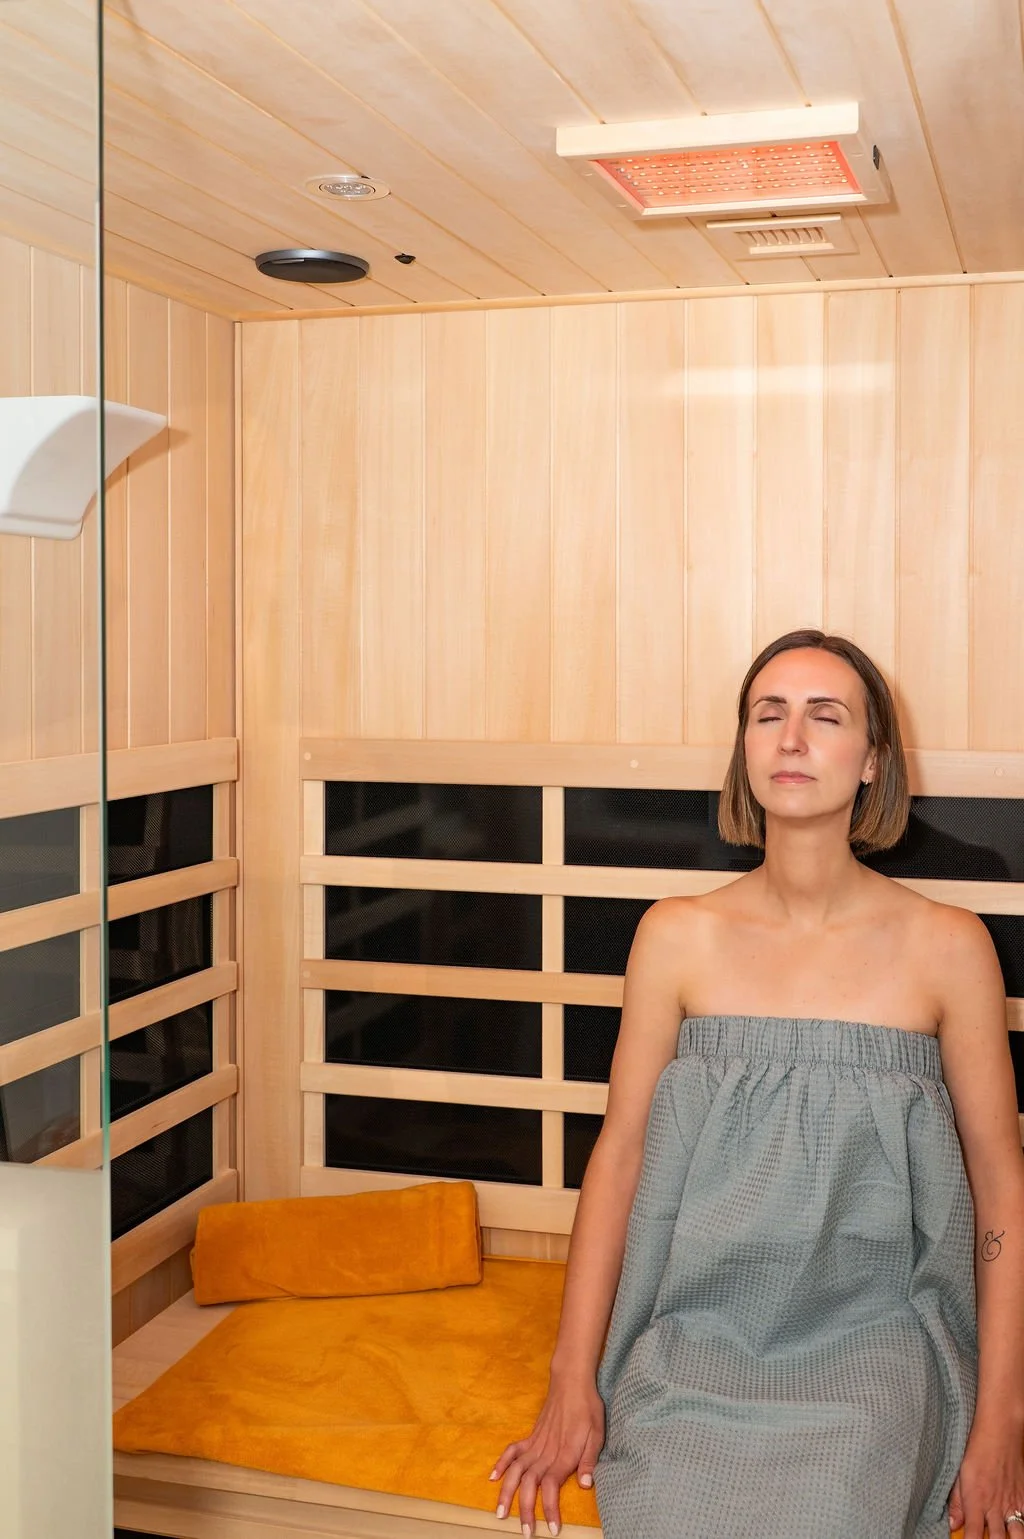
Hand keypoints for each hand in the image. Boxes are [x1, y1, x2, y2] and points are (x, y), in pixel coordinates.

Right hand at [488, 1378, 604, 1537]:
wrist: (571, 1381)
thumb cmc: (588, 1408)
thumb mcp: (598, 1433)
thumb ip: (590, 1460)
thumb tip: (586, 1486)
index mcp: (563, 1454)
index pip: (552, 1487)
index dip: (551, 1509)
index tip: (552, 1529)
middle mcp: (546, 1451)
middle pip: (530, 1484)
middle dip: (526, 1510)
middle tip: (525, 1533)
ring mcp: (535, 1443)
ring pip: (516, 1470)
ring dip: (507, 1492)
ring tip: (500, 1514)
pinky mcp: (531, 1436)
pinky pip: (512, 1450)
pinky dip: (501, 1463)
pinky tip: (493, 1478)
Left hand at [947, 1422, 1023, 1537]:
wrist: (1000, 1431)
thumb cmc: (977, 1449)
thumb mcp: (960, 1473)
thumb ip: (957, 1501)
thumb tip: (952, 1524)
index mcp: (976, 1502)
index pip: (973, 1535)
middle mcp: (995, 1507)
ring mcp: (1012, 1504)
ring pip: (1018, 1536)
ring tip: (1004, 1538)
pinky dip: (1023, 1525)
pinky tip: (1017, 1526)